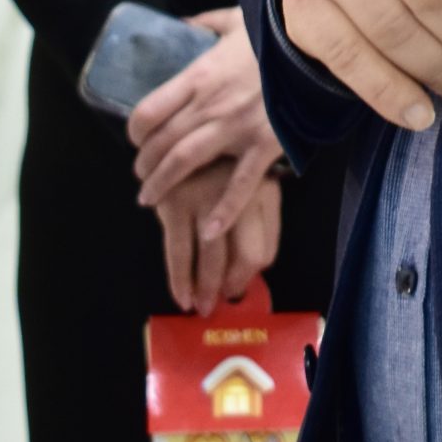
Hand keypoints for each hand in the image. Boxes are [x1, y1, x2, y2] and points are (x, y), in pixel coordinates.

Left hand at [128, 7, 282, 242]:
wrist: (316, 45)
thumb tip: (183, 24)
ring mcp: (236, 127)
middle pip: (161, 143)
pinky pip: (239, 184)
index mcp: (199, 75)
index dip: (135, 132)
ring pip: (184, 163)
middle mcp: (210, 104)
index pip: (147, 112)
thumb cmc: (276, 31)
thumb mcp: (235, 20)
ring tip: (152, 199)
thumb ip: (205, 23)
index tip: (137, 140)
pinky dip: (222, 211)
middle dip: (144, 165)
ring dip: (162, 185)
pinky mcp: (264, 145)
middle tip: (142, 176)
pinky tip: (208, 230)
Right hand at [155, 158, 281, 315]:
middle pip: (245, 256)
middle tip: (218, 304)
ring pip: (211, 258)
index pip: (265, 249)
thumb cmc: (219, 168)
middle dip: (231, 287)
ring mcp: (206, 198)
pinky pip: (178, 253)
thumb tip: (247, 276)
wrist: (178, 135)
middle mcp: (240, 194)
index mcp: (264, 191)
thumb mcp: (249, 186)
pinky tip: (181, 296)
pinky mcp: (175, 202)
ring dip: (205, 290)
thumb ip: (255, 224)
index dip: (251, 276)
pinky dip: (179, 280)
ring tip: (200, 307)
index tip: (237, 288)